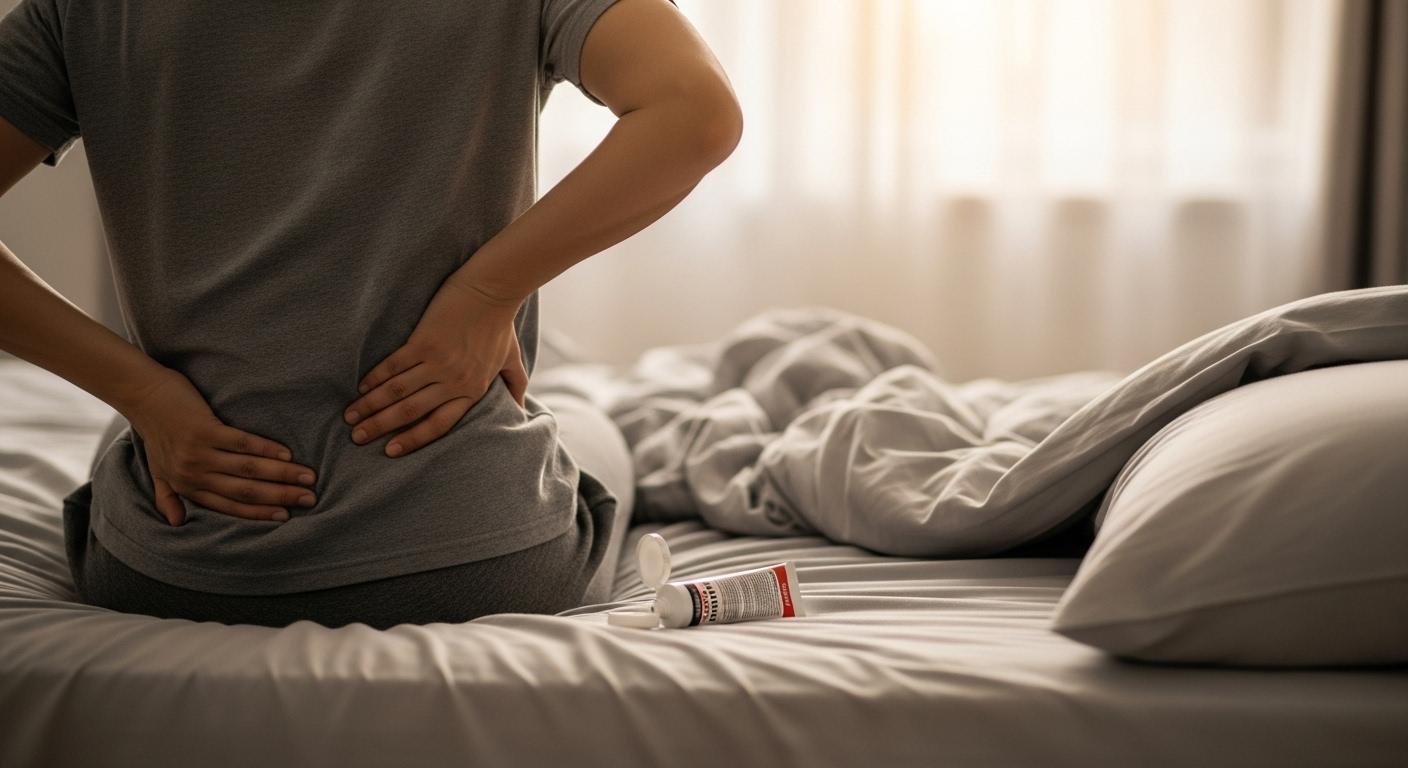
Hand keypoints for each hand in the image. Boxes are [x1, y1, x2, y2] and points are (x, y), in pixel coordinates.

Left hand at [124, 369, 318, 525]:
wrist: (143, 395)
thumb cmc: (155, 431)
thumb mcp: (157, 470)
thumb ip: (168, 496)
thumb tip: (176, 523)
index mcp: (187, 487)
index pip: (230, 506)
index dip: (260, 512)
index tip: (286, 516)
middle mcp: (194, 474)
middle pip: (245, 490)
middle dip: (281, 496)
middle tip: (309, 498)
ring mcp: (199, 453)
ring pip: (248, 469)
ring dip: (282, 474)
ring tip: (308, 476)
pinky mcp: (204, 430)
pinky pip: (242, 443)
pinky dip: (266, 449)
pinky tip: (286, 453)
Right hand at [343, 277, 528, 457]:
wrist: (492, 290)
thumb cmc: (501, 325)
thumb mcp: (513, 360)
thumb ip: (516, 386)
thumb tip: (522, 408)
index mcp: (472, 390)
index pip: (438, 424)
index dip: (412, 439)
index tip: (390, 451)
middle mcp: (454, 381)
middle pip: (411, 411)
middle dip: (381, 426)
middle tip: (357, 437)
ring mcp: (438, 362)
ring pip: (398, 392)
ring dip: (371, 406)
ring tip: (351, 417)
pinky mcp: (424, 342)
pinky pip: (393, 366)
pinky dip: (375, 378)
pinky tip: (361, 388)